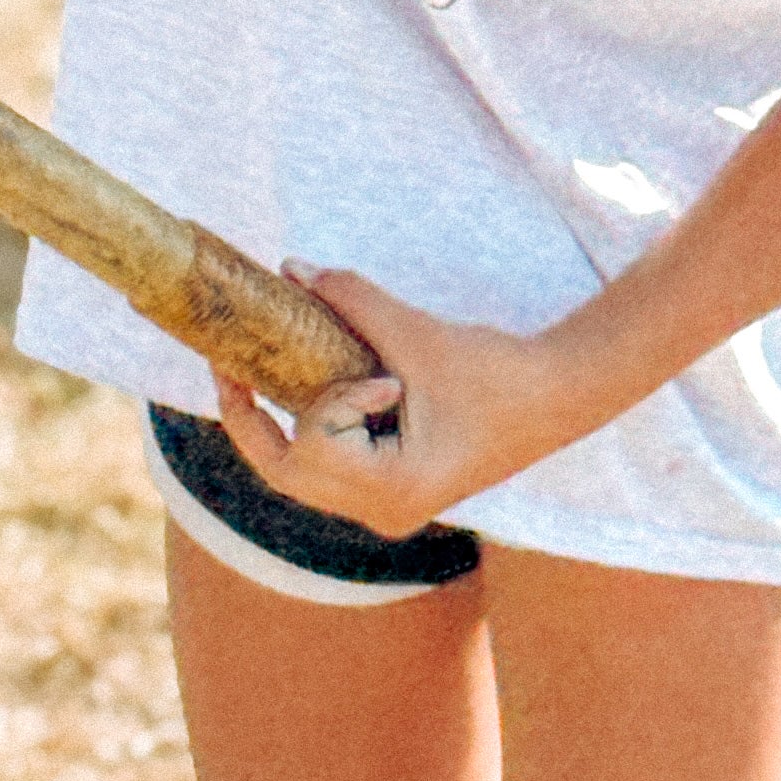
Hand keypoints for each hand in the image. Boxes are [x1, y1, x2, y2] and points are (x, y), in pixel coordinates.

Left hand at [211, 269, 598, 541]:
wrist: (557, 399)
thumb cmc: (495, 372)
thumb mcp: (416, 332)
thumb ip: (351, 299)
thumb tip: (289, 268)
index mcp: (394, 490)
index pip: (314, 446)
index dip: (328, 400)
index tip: (384, 376)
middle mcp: (384, 512)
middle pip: (286, 474)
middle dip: (249, 421)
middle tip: (224, 368)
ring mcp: (386, 508)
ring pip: (300, 477)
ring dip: (273, 428)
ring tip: (245, 376)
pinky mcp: (390, 491)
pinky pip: (325, 469)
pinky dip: (303, 431)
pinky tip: (287, 394)